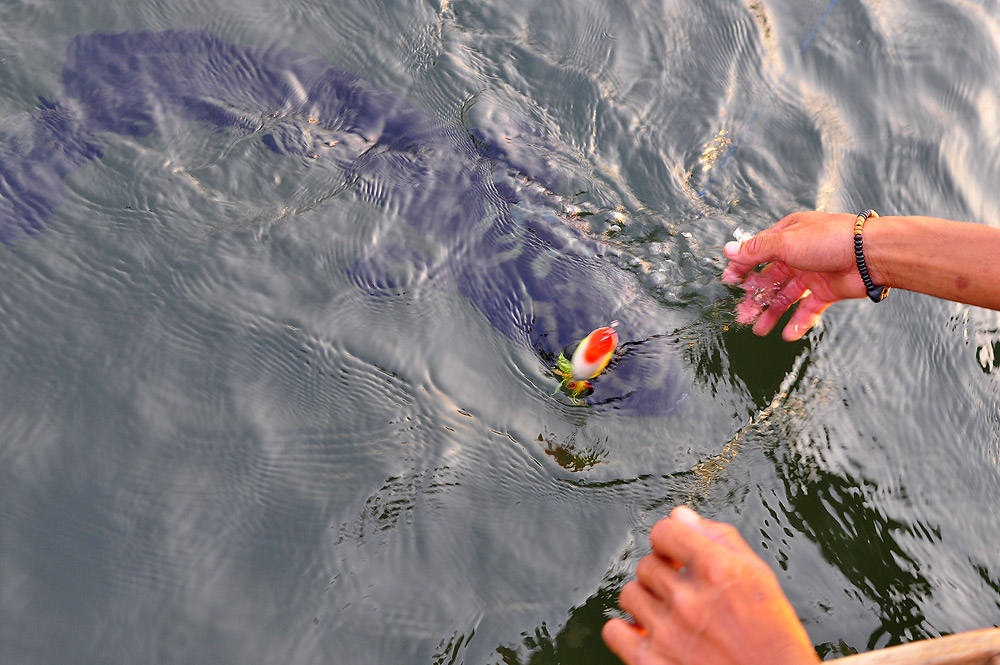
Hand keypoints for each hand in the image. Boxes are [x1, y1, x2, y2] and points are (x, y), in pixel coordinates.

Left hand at [602, 506, 818, 664]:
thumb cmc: (774, 638)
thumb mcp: (758, 577)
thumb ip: (719, 539)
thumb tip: (680, 515)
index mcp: (717, 570)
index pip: (664, 531)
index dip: (670, 539)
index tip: (676, 552)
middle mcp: (688, 599)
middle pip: (647, 564)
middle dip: (663, 574)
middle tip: (683, 592)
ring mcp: (667, 633)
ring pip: (629, 594)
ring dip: (646, 600)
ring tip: (669, 615)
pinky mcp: (651, 663)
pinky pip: (614, 631)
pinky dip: (626, 631)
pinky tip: (647, 634)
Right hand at [721, 211, 867, 340]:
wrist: (871, 254)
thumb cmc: (830, 240)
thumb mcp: (785, 241)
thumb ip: (756, 250)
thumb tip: (728, 250)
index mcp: (787, 236)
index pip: (757, 252)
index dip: (742, 267)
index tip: (728, 282)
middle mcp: (798, 254)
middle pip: (770, 278)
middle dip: (755, 296)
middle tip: (743, 314)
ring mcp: (812, 274)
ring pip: (786, 296)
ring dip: (772, 312)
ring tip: (760, 330)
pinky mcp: (827, 291)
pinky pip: (808, 309)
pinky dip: (798, 322)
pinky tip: (788, 334)